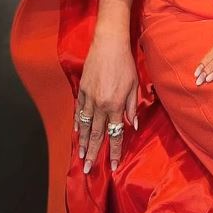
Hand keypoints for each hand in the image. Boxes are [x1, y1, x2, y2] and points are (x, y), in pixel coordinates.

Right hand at [74, 29, 138, 173]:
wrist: (109, 43)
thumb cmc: (125, 63)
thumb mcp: (134, 85)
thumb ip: (132, 107)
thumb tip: (133, 126)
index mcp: (115, 104)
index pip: (114, 134)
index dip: (113, 151)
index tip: (112, 166)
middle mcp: (100, 104)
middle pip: (97, 134)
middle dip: (93, 153)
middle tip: (87, 169)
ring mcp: (89, 97)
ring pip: (85, 125)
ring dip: (83, 142)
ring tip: (81, 156)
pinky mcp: (82, 89)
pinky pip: (79, 110)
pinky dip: (78, 122)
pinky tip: (78, 131)